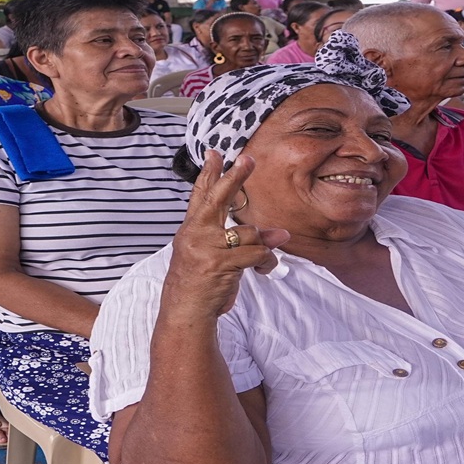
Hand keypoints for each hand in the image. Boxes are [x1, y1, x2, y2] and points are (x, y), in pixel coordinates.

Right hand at [163, 151, 289, 317]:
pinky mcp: (219, 263)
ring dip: (263, 248)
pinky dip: (266, 262)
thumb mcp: (213, 255)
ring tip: (263, 263)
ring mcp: (206, 247)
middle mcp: (196, 233)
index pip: (200, 194)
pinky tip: (263, 270)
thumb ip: (239, 239)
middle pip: (218, 197)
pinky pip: (256, 254)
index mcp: (192, 228)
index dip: (209, 173)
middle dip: (234, 177)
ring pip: (250, 233)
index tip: (215, 152)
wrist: (184, 310)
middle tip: (248, 159)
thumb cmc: (199, 282)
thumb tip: (279, 234)